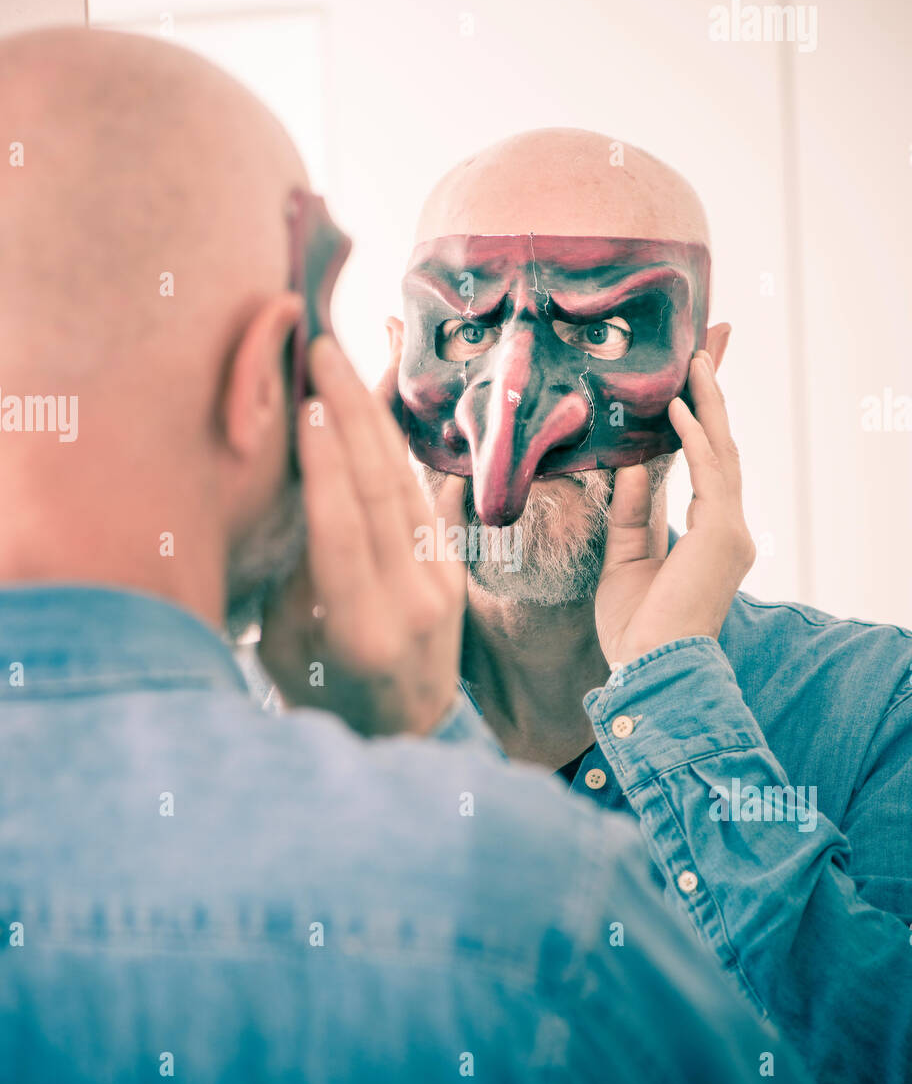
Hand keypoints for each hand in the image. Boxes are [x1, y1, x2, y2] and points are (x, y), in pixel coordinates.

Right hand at [259, 336, 466, 735]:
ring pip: (405, 482)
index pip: (341, 532)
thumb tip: (295, 494)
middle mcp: (410, 601)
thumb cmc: (327, 697)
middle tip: (323, 352)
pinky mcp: (452, 566)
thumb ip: (292, 577)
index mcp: (360, 632)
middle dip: (350, 414)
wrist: (410, 732)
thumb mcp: (287, 651)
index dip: (325, 465)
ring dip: (373, 416)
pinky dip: (394, 444)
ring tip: (343, 362)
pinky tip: (373, 404)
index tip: (304, 406)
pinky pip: (420, 494)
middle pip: (381, 491)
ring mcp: (440, 582)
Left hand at [595, 351, 755, 669]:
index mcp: (708, 535)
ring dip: (708, 402)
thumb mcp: (625, 558)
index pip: (706, 465)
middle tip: (711, 345)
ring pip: (721, 452)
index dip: (703, 421)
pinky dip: (694, 438)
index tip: (694, 382)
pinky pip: (708, 474)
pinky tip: (678, 408)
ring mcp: (730, 531)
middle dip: (715, 395)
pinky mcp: (722, 535)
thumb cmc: (636, 629)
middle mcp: (728, 529)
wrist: (651, 669)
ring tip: (695, 359)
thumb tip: (632, 464)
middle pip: (721, 447)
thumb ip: (632, 511)